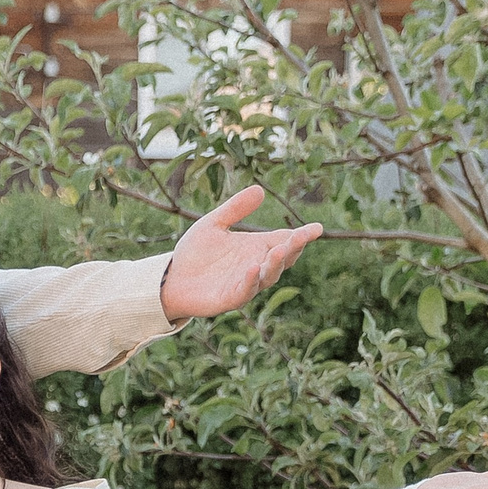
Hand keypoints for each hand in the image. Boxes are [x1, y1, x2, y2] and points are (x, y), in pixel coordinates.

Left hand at [160, 186, 322, 320]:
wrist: (171, 278)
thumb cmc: (194, 253)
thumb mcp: (214, 224)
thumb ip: (235, 209)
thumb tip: (260, 189)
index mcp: (256, 248)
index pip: (285, 241)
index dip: (301, 236)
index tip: (317, 228)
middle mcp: (256, 266)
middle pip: (282, 259)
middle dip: (293, 249)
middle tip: (301, 237)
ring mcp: (245, 284)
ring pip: (268, 276)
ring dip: (275, 264)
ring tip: (280, 249)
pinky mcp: (229, 299)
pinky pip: (244, 291)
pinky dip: (250, 280)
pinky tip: (253, 267)